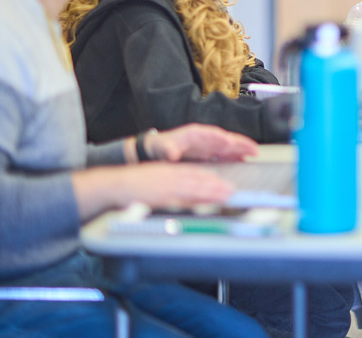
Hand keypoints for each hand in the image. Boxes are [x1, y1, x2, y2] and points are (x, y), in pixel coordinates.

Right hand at [118, 163, 234, 208]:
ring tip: (227, 196)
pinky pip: (184, 200)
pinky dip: (198, 201)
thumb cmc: (133, 182)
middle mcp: (172, 176)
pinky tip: (207, 204)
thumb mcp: (155, 175)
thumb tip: (183, 187)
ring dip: (213, 193)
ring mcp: (169, 187)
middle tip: (232, 190)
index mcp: (170, 170)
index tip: (223, 182)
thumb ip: (169, 180)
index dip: (211, 178)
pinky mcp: (163, 197)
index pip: (195, 173)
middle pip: (200, 180)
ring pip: (196, 189)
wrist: (116, 184)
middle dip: (217, 186)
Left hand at [147, 124, 258, 162]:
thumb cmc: (160, 147)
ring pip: (228, 146)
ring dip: (241, 149)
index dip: (220, 138)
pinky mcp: (209, 153)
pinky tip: (243, 161)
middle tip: (253, 148)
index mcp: (194, 133)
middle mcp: (204, 138)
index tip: (229, 142)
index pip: (211, 134)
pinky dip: (235, 157)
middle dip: (239, 143)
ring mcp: (208, 145)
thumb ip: (168, 150)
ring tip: (255, 154)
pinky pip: (225, 154)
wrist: (156, 151)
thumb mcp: (161, 147)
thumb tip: (171, 153)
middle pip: (225, 138)